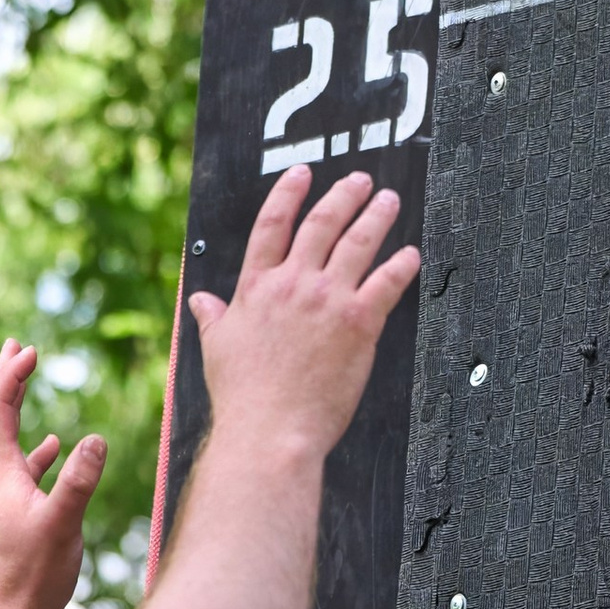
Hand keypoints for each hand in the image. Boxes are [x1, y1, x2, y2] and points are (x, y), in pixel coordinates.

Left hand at [0, 341, 106, 608]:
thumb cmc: (32, 576)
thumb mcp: (62, 524)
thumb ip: (78, 481)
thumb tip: (96, 438)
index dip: (10, 375)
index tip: (29, 350)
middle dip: (3, 378)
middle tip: (15, 346)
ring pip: (0, 438)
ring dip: (12, 404)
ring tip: (24, 380)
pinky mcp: (7, 515)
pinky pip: (16, 465)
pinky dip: (32, 446)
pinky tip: (53, 446)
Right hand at [190, 168, 419, 469]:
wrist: (270, 434)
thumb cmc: (243, 398)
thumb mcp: (217, 349)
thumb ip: (212, 317)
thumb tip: (198, 299)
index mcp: (257, 287)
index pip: (272, 225)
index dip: (288, 194)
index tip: (302, 175)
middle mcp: (293, 284)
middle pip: (322, 224)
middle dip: (344, 196)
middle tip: (360, 181)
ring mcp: (328, 300)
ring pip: (358, 243)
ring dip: (377, 216)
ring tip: (388, 201)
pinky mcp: (359, 322)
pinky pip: (387, 282)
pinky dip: (402, 265)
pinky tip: (411, 254)